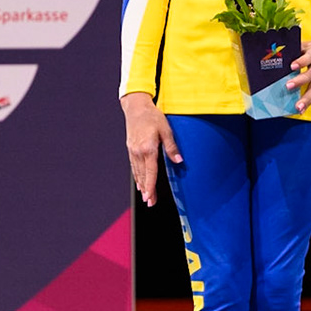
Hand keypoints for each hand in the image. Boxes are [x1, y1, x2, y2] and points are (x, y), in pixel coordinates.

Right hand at [121, 92, 180, 207]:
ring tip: (145, 196)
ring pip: (137, 172)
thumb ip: (172, 147)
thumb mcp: (166, 130)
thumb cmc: (153, 116)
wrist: (136, 107)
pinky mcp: (131, 148)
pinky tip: (139, 182)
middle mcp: (138, 152)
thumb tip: (179, 161)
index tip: (150, 198)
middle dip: (146, 190)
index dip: (151, 186)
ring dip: (142, 185)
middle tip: (150, 203)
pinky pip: (134, 166)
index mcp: (148, 148)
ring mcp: (133, 150)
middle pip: (143, 175)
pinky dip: (137, 175)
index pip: (150, 172)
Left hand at [286, 37, 310, 113]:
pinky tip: (301, 109)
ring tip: (298, 106)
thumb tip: (278, 53)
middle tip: (288, 86)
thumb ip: (296, 49)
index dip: (301, 61)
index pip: (308, 57)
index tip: (292, 66)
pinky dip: (309, 102)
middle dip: (300, 81)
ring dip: (306, 98)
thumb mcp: (308, 45)